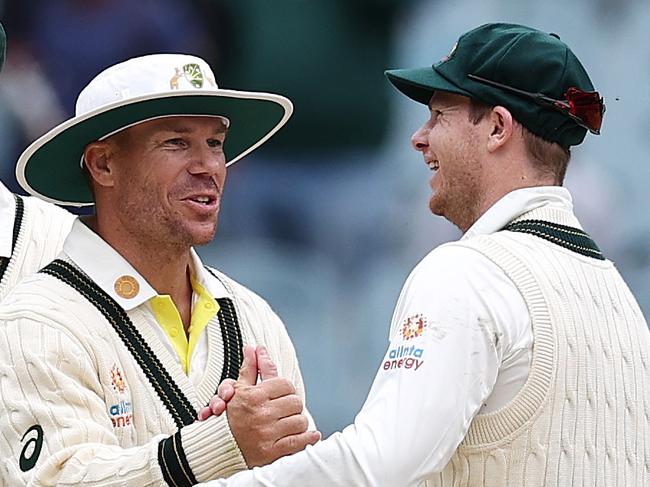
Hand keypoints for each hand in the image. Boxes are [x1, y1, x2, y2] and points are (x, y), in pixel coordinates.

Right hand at [202, 345, 320, 466]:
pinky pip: (299, 442)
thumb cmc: (226, 420)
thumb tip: (253, 349)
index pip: (285, 384)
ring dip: (297, 422)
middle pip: (295, 402)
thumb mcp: (237, 390)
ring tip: (288, 423)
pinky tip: (309, 435)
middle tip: (284, 409)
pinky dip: (307, 438)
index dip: (284, 388)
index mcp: (253, 397)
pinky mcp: (272, 453)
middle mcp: (261, 415)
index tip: (280, 393)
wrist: (215, 451)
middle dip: (291, 405)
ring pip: (300, 421)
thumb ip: (249, 369)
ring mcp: (267, 435)